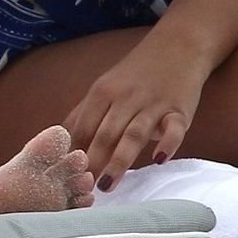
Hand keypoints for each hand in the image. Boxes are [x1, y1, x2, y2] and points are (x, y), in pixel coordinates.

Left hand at [63, 36, 210, 190]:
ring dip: (119, 160)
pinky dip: (167, 144)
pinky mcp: (179, 109)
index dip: (72, 152)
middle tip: (82, 190)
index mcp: (102, 93)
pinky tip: (159, 159)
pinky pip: (173, 129)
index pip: (82, 127)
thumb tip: (58, 142)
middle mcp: (125, 98)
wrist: (177, 47)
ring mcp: (153, 103)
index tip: (64, 177)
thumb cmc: (136, 74)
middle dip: (92, 162)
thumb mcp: (105, 88)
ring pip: (133, 134)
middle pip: (104, 133)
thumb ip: (84, 113)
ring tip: (107, 184)